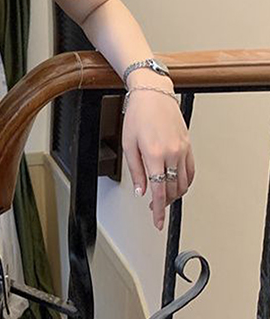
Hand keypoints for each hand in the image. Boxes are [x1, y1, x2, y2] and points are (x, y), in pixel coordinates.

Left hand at [122, 86, 195, 230]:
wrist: (153, 95)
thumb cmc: (138, 116)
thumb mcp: (128, 144)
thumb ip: (136, 170)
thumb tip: (142, 190)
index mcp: (154, 154)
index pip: (158, 191)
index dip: (158, 210)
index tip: (158, 222)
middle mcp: (171, 153)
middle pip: (172, 190)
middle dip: (163, 203)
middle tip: (155, 208)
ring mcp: (183, 150)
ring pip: (183, 183)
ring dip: (174, 195)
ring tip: (162, 197)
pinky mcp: (189, 146)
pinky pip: (191, 171)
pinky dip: (184, 183)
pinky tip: (176, 185)